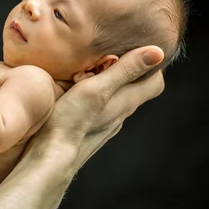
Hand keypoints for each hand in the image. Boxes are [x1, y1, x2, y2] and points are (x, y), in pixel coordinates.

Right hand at [28, 46, 165, 168]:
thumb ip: (124, 70)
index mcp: (126, 103)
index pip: (155, 83)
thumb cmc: (72, 120)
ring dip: (107, 84)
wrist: (50, 157)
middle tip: (106, 57)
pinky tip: (74, 93)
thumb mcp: (97, 88)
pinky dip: (94, 96)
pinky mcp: (90, 131)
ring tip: (86, 72)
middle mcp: (120, 115)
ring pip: (114, 99)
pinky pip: (99, 109)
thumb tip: (157, 52)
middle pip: (134, 90)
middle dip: (126, 71)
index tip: (137, 50)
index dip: (151, 65)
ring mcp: (105, 125)